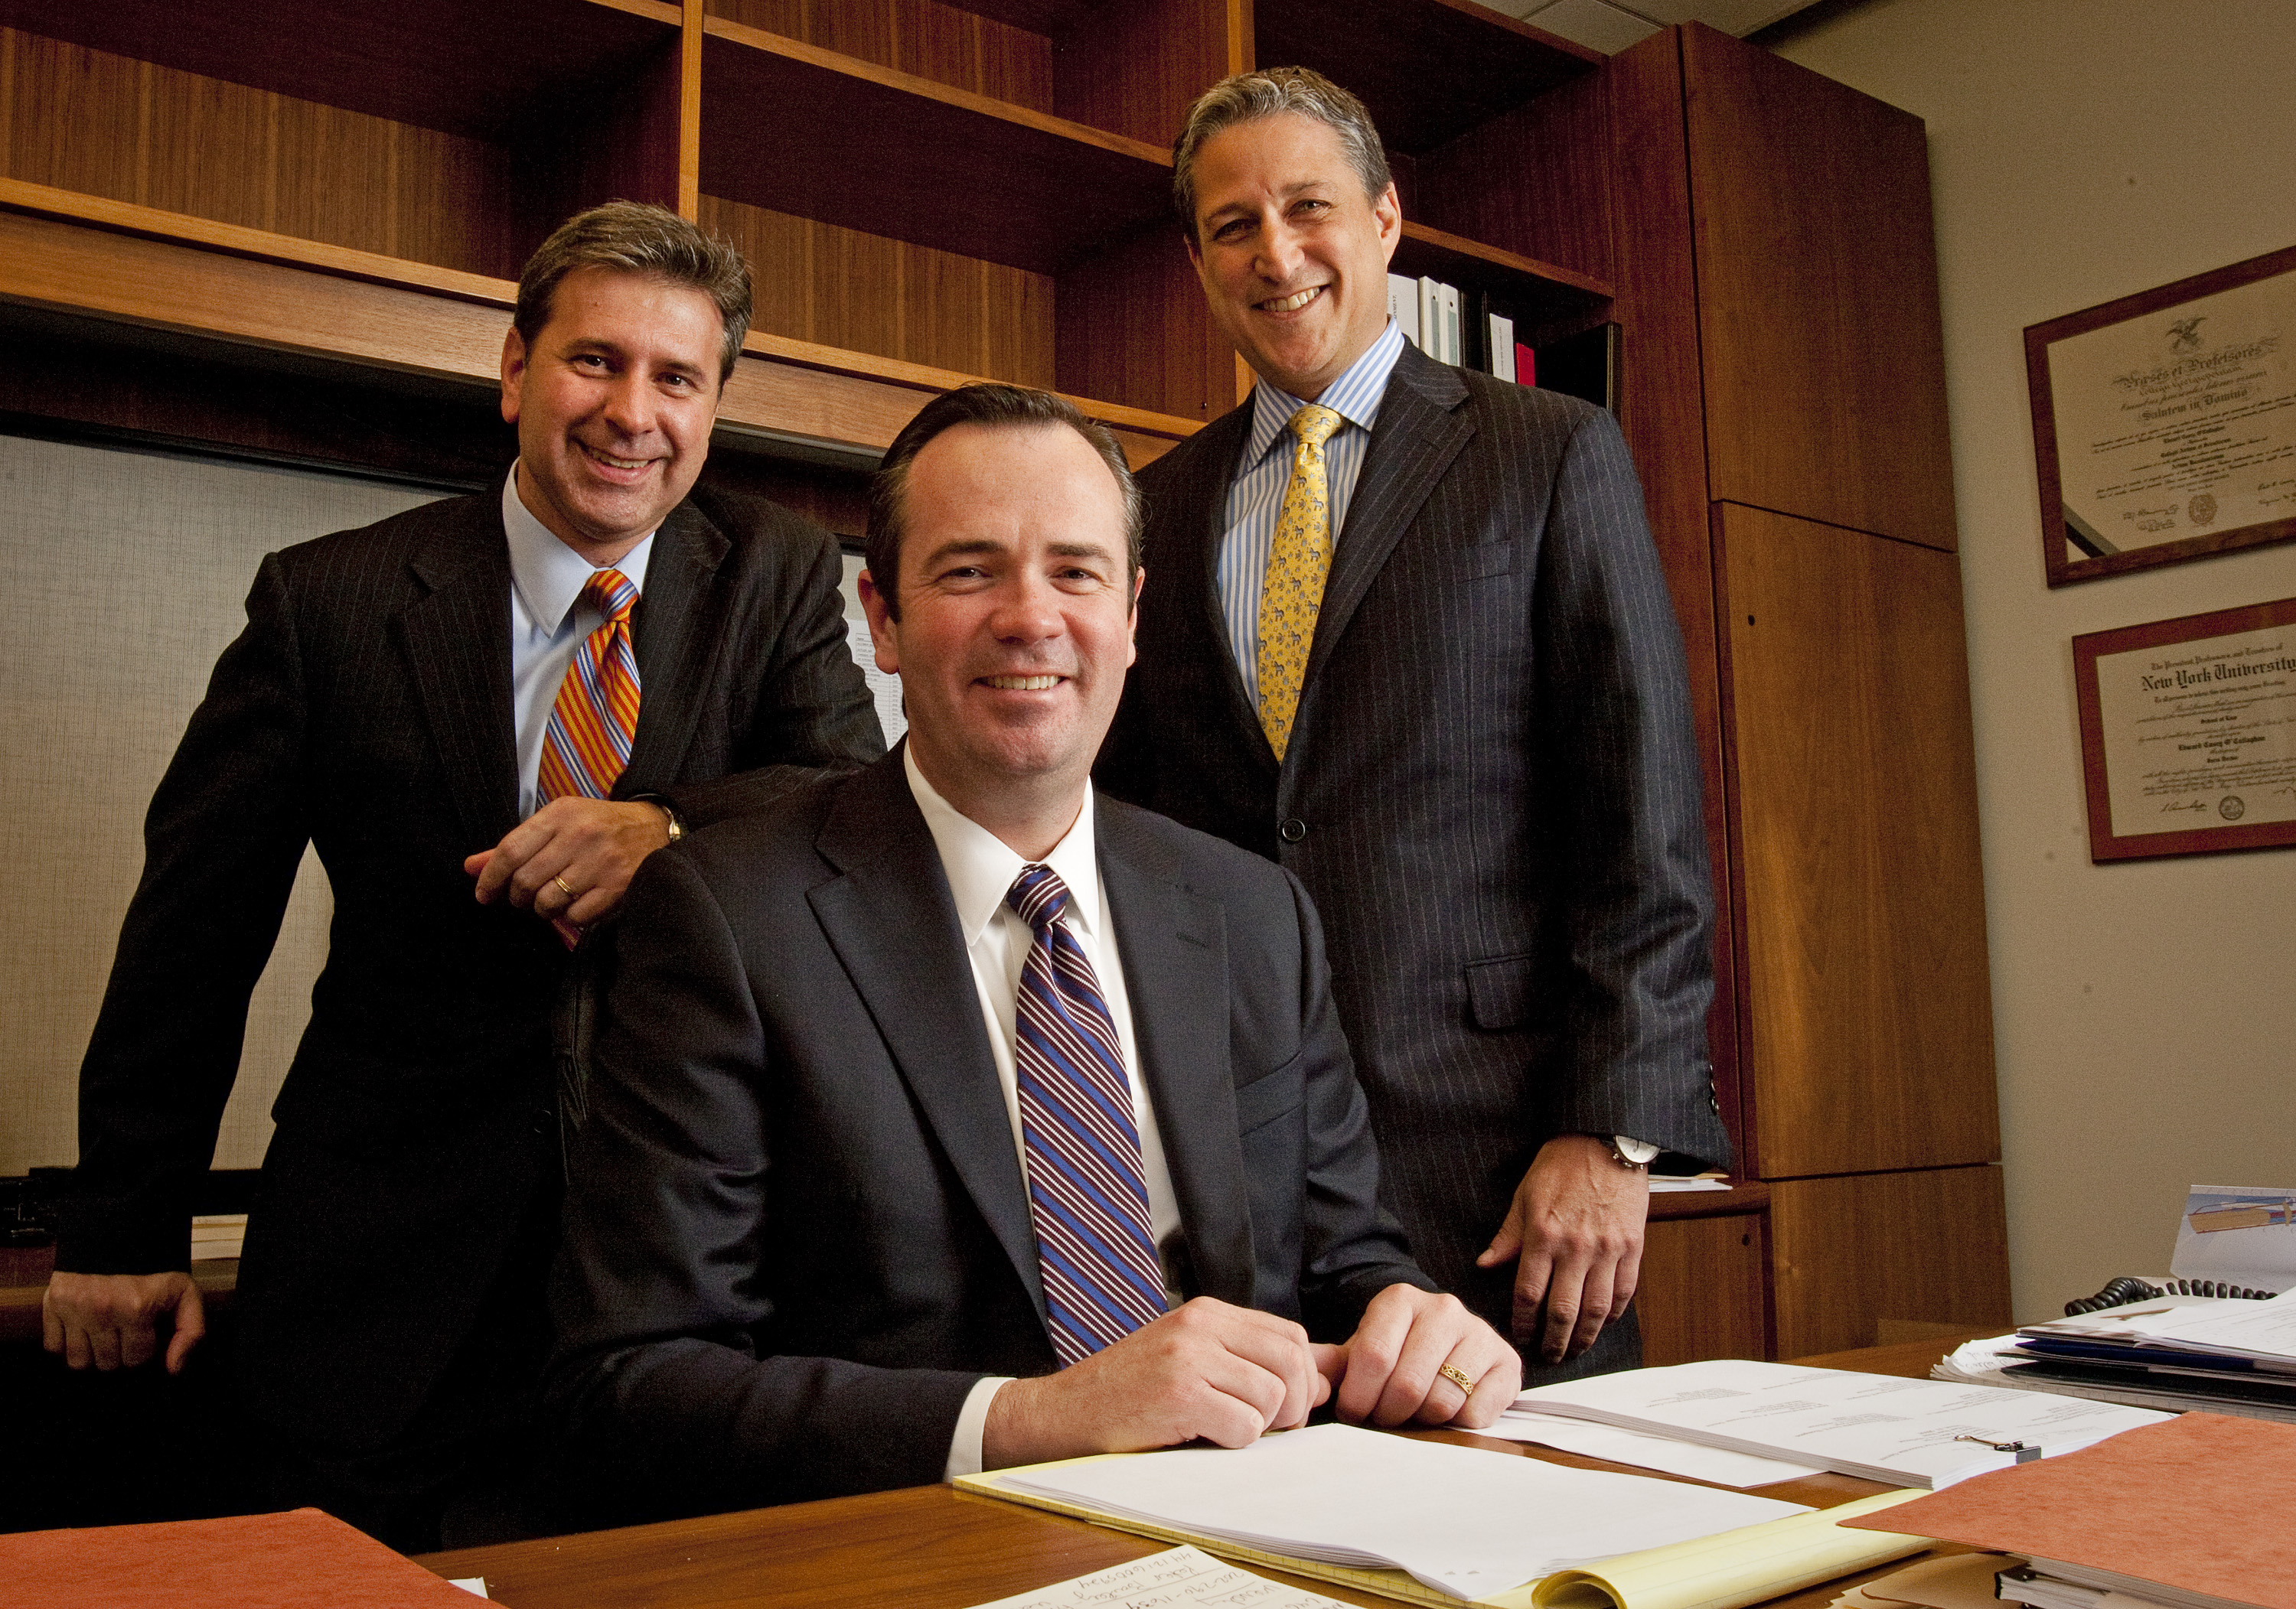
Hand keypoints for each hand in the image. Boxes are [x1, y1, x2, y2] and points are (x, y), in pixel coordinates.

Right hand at [43, 1270, 205, 1372]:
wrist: (121, 1236)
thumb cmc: (154, 1268)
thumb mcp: (186, 1293)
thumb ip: (191, 1331)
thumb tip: (174, 1368)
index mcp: (136, 1309)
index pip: (137, 1358)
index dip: (144, 1347)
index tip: (145, 1332)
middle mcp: (102, 1311)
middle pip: (108, 1363)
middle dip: (119, 1352)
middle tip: (124, 1331)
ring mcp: (74, 1309)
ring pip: (79, 1362)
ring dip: (92, 1352)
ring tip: (104, 1332)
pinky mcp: (52, 1304)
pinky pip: (54, 1347)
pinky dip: (66, 1344)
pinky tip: (82, 1329)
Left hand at [464, 798, 672, 946]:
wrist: (656, 827)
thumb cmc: (600, 826)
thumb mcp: (559, 823)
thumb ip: (516, 845)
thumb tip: (470, 867)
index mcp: (561, 814)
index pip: (510, 850)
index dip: (490, 878)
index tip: (483, 894)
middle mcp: (580, 835)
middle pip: (525, 880)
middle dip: (518, 897)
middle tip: (525, 897)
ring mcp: (601, 861)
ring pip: (547, 901)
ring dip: (544, 908)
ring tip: (554, 899)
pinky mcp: (618, 886)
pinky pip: (575, 915)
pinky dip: (570, 916)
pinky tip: (578, 902)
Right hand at [981, 1297, 1326, 1468]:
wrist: (1058, 1416)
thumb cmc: (1126, 1396)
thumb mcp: (1191, 1363)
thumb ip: (1251, 1364)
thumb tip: (1325, 1378)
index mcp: (1206, 1313)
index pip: (1290, 1335)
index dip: (1302, 1378)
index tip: (1284, 1408)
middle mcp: (1199, 1325)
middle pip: (1291, 1361)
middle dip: (1293, 1405)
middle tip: (1266, 1428)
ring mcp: (1187, 1357)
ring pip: (1273, 1397)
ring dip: (1259, 1428)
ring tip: (1222, 1432)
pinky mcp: (1178, 1394)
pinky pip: (1244, 1427)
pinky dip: (1232, 1443)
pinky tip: (1201, 1440)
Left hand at [1316, 1284, 1519, 1429]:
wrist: (1453, 1348)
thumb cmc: (1400, 1353)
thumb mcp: (1364, 1350)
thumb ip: (1330, 1363)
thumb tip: (1300, 1373)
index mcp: (1401, 1300)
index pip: (1373, 1357)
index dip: (1358, 1397)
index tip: (1353, 1413)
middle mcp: (1444, 1308)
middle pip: (1407, 1384)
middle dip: (1388, 1414)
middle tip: (1384, 1419)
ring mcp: (1480, 1333)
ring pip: (1441, 1401)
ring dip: (1422, 1421)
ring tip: (1414, 1415)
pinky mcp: (1507, 1364)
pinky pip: (1475, 1413)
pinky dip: (1457, 1425)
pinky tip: (1448, 1414)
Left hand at [1475, 1133, 1648, 1362]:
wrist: (1604, 1140)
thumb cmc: (1561, 1164)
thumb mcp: (1524, 1195)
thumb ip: (1507, 1235)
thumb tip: (1484, 1265)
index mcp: (1543, 1235)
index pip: (1529, 1293)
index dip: (1523, 1322)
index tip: (1520, 1336)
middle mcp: (1576, 1247)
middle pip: (1563, 1310)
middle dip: (1554, 1340)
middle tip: (1549, 1355)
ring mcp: (1608, 1249)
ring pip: (1596, 1308)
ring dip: (1585, 1336)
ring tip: (1576, 1349)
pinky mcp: (1632, 1246)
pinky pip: (1624, 1291)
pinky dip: (1614, 1313)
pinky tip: (1603, 1323)